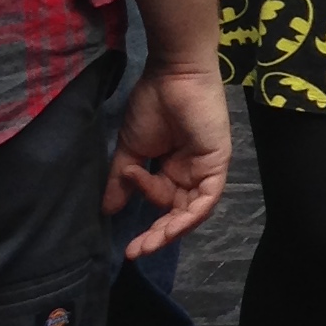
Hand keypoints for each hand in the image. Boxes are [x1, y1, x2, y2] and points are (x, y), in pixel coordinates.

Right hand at [104, 62, 231, 249]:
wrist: (170, 75)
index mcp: (174, 169)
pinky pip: (208, 197)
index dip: (147, 226)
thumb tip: (108, 210)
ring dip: (172, 230)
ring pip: (194, 211)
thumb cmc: (153, 104)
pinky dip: (191, 215)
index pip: (164, 206)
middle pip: (180, 214)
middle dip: (159, 235)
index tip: (127, 245)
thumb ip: (122, 181)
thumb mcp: (131, 150)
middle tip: (136, 251)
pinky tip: (172, 227)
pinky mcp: (218, 162)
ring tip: (149, 243)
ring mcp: (207, 168)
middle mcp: (192, 172)